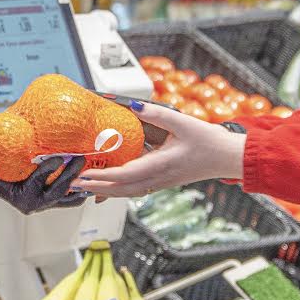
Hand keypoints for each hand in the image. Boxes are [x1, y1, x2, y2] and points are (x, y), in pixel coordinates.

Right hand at [0, 150, 88, 213]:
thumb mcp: (0, 156)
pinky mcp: (51, 204)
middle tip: (80, 158)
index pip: (36, 181)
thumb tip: (24, 117)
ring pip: (67, 198)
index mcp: (18, 194)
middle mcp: (32, 203)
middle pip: (56, 191)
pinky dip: (79, 189)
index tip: (58, 157)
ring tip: (88, 167)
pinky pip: (70, 200)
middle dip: (70, 174)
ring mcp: (43, 205)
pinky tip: (87, 175)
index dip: (48, 169)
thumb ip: (13, 145)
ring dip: (79, 182)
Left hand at [72, 101, 244, 197]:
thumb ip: (157, 113)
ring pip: (126, 193)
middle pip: (120, 190)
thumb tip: (134, 106)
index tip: (83, 174)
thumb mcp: (182, 122)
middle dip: (95, 188)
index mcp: (161, 166)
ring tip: (84, 188)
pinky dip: (117, 191)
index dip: (101, 177)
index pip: (124, 175)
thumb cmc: (208, 142)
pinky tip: (106, 190)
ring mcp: (160, 183)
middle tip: (72, 184)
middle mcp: (158, 179)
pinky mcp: (162, 182)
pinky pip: (134, 190)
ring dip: (104, 192)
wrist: (227, 158)